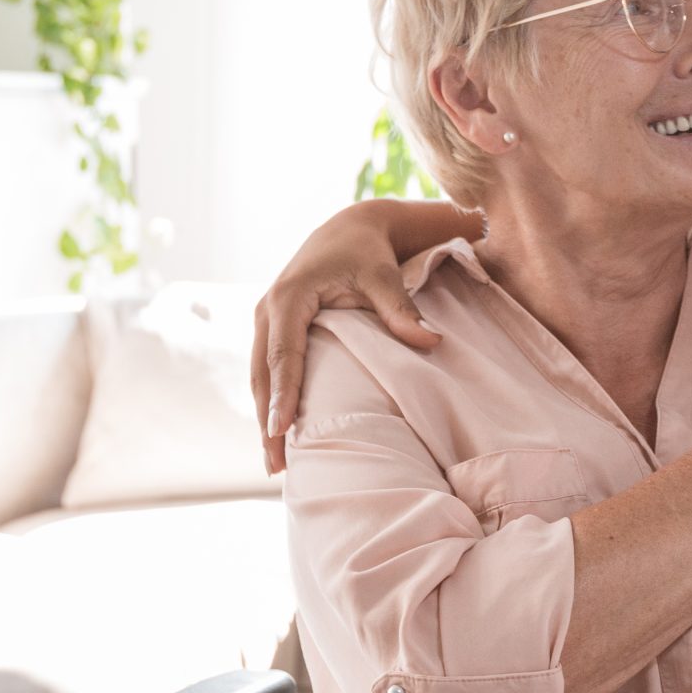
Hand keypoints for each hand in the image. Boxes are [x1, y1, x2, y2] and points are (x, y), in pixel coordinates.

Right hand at [251, 203, 439, 475]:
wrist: (350, 227)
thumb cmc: (368, 251)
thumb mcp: (384, 277)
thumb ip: (401, 310)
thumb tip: (432, 341)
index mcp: (289, 297)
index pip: (283, 355)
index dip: (282, 394)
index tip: (281, 430)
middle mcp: (268, 309)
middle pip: (262, 374)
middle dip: (267, 420)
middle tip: (275, 465)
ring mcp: (265, 319)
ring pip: (259, 376)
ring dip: (264, 417)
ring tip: (274, 463)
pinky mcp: (273, 327)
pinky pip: (266, 370)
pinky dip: (270, 401)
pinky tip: (279, 434)